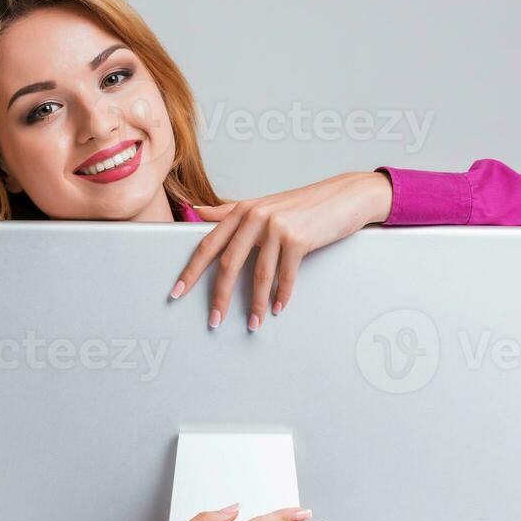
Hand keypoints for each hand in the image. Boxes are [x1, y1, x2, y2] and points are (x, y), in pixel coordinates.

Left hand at [169, 170, 392, 329]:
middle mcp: (255, 217)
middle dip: (219, 296)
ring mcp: (277, 227)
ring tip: (252, 323)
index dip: (191, 270)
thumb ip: (229, 211)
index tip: (177, 291)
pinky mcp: (298, 239)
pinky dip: (282, 295)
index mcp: (242, 210)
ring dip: (255, 304)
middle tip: (214, 320)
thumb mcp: (262, 204)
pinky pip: (285, 275)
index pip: (208, 244)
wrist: (344, 196)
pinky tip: (278, 308)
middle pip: (228, 264)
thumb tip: (197, 211)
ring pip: (259, 275)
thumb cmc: (302, 204)